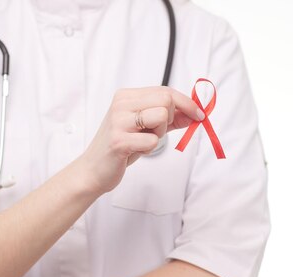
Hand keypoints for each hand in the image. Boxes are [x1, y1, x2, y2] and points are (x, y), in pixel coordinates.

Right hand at [77, 86, 204, 193]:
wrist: (93, 170)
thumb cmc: (120, 147)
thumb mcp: (145, 129)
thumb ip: (169, 119)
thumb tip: (194, 114)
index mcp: (126, 96)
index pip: (165, 90)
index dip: (186, 103)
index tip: (199, 115)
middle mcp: (121, 104)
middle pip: (166, 100)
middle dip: (170, 119)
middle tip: (155, 133)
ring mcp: (118, 121)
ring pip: (161, 116)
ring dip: (159, 134)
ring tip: (142, 141)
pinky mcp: (119, 141)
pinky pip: (152, 141)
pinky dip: (149, 149)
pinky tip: (134, 151)